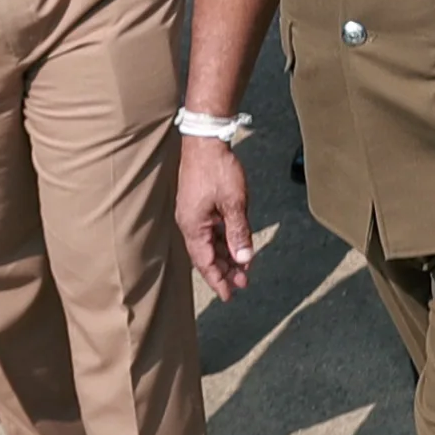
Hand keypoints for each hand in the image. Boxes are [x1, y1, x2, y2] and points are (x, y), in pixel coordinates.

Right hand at [175, 135, 253, 301]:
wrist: (205, 138)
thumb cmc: (217, 169)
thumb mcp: (234, 203)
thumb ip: (239, 233)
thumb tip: (244, 260)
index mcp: (194, 227)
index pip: (205, 263)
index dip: (218, 280)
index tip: (229, 295)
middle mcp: (190, 222)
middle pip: (207, 255)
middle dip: (225, 269)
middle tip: (243, 282)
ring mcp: (193, 212)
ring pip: (210, 241)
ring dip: (226, 253)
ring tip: (243, 265)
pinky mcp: (199, 202)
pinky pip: (211, 227)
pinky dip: (224, 237)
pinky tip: (236, 241)